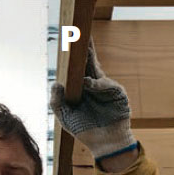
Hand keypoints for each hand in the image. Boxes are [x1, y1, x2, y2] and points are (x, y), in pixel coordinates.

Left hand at [50, 40, 137, 163]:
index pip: (77, 66)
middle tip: (78, 30)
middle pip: (89, 61)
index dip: (73, 54)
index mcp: (81, 88)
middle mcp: (94, 84)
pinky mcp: (117, 94)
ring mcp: (106, 88)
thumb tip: (56, 83)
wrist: (105, 144)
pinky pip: (106, 84)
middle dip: (84, 47)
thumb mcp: (65, 117)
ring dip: (90, 58)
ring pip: (97, 69)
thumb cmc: (85, 130)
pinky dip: (96, 84)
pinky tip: (88, 83)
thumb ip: (56, 102)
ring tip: (82, 48)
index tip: (68, 37)